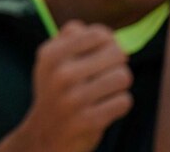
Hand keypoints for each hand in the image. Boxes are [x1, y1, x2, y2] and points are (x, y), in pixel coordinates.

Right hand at [0, 21, 132, 151]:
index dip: (108, 41)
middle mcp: (60, 75)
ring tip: (105, 90)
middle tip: (106, 73)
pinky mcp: (89, 121)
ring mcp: (74, 99)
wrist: (45, 135)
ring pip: (123, 77)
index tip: (102, 52)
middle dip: (117, 63)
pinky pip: (124, 101)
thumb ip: (72, 37)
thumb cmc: (56, 91)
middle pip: (116, 52)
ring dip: (119, 85)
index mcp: (51, 55)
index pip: (98, 34)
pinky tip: (105, 106)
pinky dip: (119, 103)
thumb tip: (108, 35)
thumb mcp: (51, 60)